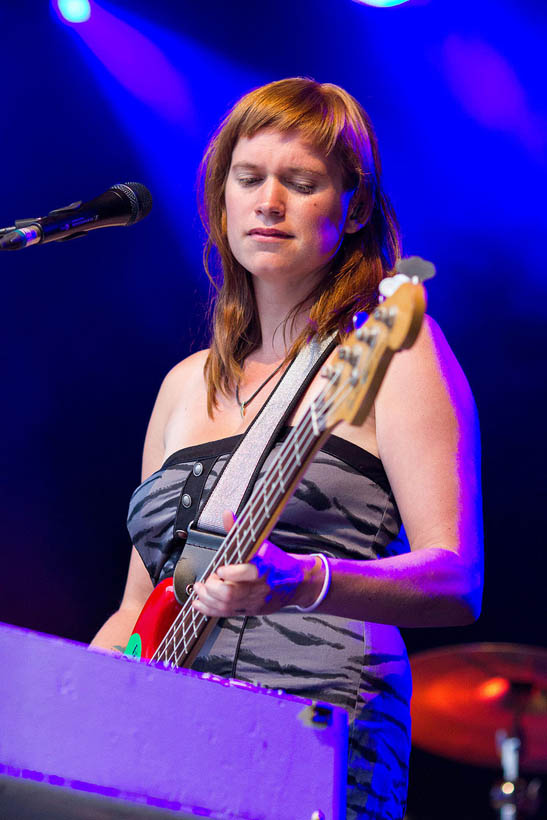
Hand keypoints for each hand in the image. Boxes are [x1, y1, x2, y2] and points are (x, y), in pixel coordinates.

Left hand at [191, 511, 319, 616]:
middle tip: (207, 579)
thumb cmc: (278, 562)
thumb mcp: (263, 543)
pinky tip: (199, 603)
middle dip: (213, 587)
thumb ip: (240, 530)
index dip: (232, 573)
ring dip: (208, 598)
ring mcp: (254, 601)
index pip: (249, 572)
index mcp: (265, 567)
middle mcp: (260, 586)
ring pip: (227, 605)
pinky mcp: (250, 610)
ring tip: (200, 589)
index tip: (221, 568)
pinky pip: (227, 613)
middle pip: (232, 593)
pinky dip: (209, 609)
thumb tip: (227, 515)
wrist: (297, 584)